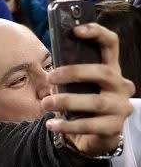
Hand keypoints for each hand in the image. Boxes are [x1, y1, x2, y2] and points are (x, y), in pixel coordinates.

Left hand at [42, 23, 134, 156]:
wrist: (92, 136)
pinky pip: (90, 125)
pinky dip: (67, 125)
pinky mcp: (115, 127)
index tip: (75, 30)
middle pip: (103, 72)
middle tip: (50, 77)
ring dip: (67, 101)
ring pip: (96, 101)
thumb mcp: (76, 87)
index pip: (111, 44)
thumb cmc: (81, 105)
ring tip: (45, 103)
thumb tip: (48, 68)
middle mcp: (121, 86)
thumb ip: (69, 76)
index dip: (97, 33)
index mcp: (110, 69)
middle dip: (74, 72)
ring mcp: (121, 106)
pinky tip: (52, 124)